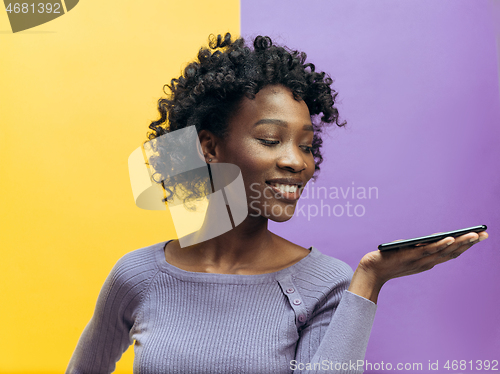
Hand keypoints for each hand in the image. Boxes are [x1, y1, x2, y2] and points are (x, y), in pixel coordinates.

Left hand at [348, 231, 488, 303]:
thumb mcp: (408, 253)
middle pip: (452, 252)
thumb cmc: (388, 260)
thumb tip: (433, 239)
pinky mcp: (409, 256)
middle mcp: (427, 262)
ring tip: (474, 235)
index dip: (466, 246)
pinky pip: (427, 251)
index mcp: (428, 262)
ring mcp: (419, 260)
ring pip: (443, 251)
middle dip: (470, 243)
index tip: (479, 236)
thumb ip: (420, 247)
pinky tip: (450, 238)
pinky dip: (440, 245)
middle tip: (485, 233)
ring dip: (460, 243)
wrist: (371, 271)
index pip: (451, 253)